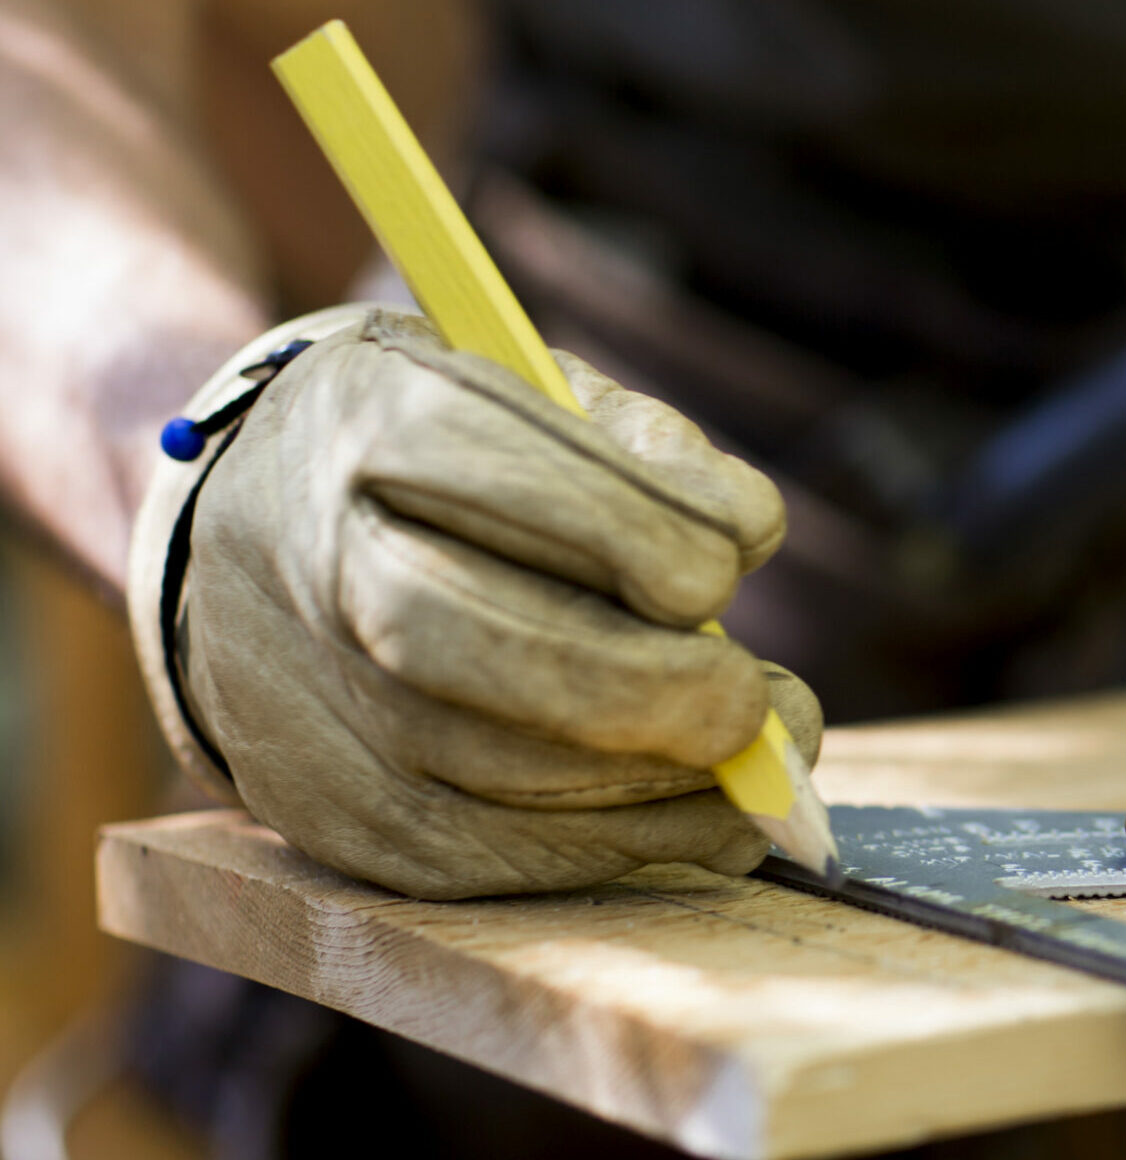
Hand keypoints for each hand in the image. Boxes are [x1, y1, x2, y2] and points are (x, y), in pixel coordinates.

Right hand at [129, 308, 820, 898]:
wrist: (241, 548)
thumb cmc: (438, 466)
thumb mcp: (526, 389)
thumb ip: (641, 445)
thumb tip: (745, 528)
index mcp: (370, 424)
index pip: (506, 475)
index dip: (643, 523)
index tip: (737, 549)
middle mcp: (322, 567)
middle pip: (482, 643)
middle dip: (652, 684)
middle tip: (757, 699)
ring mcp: (316, 706)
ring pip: (498, 773)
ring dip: (664, 783)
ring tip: (760, 756)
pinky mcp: (338, 818)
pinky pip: (492, 859)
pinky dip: (623, 845)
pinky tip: (706, 818)